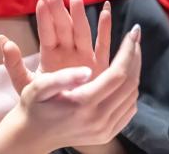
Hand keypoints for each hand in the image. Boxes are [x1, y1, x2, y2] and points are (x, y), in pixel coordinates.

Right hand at [0, 24, 141, 152]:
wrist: (33, 137)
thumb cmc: (34, 107)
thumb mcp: (39, 87)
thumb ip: (62, 77)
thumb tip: (87, 70)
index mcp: (83, 104)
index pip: (118, 74)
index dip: (128, 51)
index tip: (132, 32)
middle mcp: (98, 120)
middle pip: (130, 84)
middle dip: (135, 57)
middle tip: (134, 36)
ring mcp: (105, 129)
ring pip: (132, 95)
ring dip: (135, 71)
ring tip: (131, 51)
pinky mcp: (108, 134)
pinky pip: (129, 108)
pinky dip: (131, 88)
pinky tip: (125, 74)